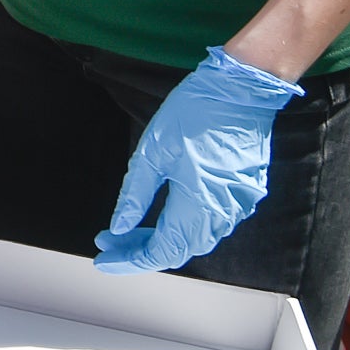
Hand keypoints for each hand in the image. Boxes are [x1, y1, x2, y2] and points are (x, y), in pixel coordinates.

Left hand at [93, 47, 301, 273]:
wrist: (240, 89)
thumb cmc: (195, 113)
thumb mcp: (152, 152)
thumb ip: (135, 195)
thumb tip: (119, 228)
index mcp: (201, 203)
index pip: (162, 251)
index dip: (131, 259)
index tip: (104, 259)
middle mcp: (225, 211)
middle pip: (180, 249)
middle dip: (141, 251)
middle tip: (109, 243)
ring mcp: (240, 203)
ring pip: (197, 239)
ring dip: (162, 240)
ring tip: (128, 231)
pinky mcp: (245, 192)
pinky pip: (212, 223)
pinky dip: (184, 227)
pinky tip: (162, 217)